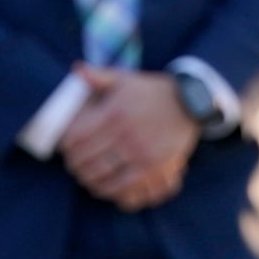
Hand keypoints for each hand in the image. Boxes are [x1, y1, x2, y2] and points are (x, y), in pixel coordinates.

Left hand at [61, 65, 198, 211]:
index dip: (65, 147)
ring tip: (86, 176)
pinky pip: (120, 185)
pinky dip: (106, 188)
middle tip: (74, 165)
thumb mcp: (127, 79)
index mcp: (114, 112)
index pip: (75, 138)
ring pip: (99, 174)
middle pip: (84, 159)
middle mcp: (124, 132)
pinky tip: (103, 185)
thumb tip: (76, 69)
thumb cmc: (154, 91)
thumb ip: (99, 76)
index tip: (66, 149)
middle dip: (74, 165)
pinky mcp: (152, 165)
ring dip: (87, 178)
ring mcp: (139, 150)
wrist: (192, 102)